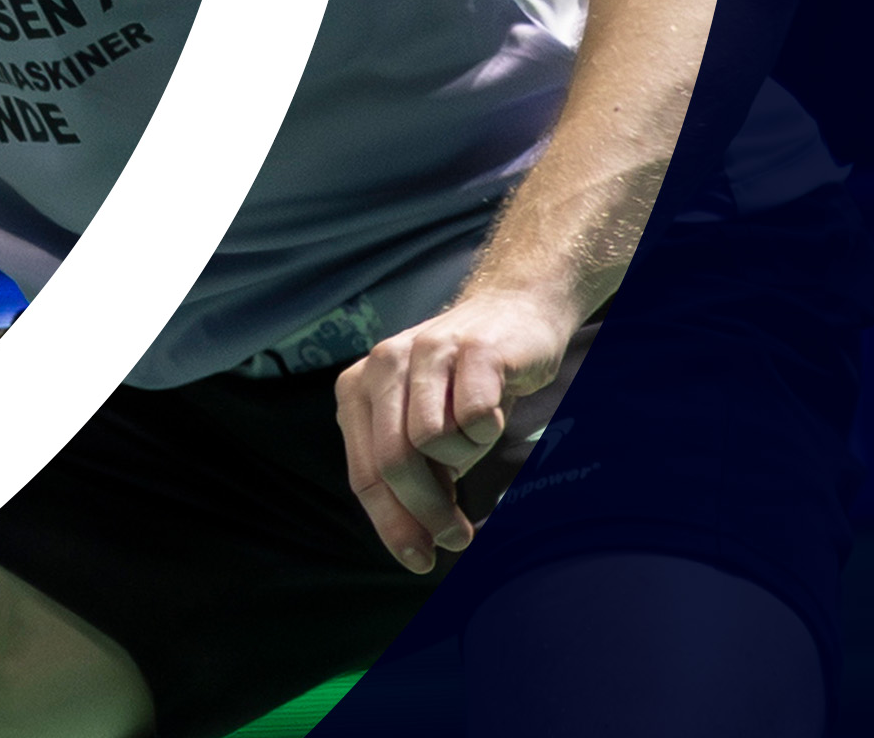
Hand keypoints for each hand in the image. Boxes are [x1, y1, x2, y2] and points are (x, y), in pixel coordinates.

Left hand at [334, 285, 579, 571]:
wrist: (515, 312)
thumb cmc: (466, 383)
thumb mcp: (427, 427)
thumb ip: (414, 474)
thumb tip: (416, 546)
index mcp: (358, 390)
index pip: (365, 474)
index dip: (390, 525)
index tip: (418, 561)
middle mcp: (382, 366)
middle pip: (394, 463)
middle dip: (426, 512)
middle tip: (457, 537)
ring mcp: (424, 352)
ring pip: (431, 441)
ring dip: (464, 460)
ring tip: (477, 442)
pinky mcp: (471, 349)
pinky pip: (474, 417)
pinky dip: (488, 432)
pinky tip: (495, 414)